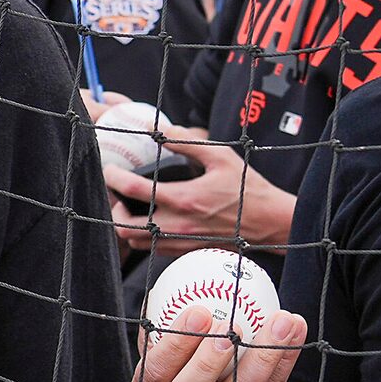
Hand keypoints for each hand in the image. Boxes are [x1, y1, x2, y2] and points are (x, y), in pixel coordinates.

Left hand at [105, 126, 297, 252]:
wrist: (271, 222)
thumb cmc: (248, 189)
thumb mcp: (221, 157)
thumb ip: (189, 143)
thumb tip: (162, 131)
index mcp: (184, 199)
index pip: (136, 191)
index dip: (115, 178)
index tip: (109, 169)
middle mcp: (178, 225)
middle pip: (126, 227)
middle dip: (113, 210)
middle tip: (115, 195)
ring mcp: (181, 241)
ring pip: (136, 242)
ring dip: (125, 225)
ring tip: (128, 208)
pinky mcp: (187, 250)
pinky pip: (153, 249)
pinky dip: (142, 237)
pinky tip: (149, 220)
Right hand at [135, 303, 308, 381]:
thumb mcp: (163, 380)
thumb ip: (163, 344)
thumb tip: (162, 293)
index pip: (156, 372)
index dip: (176, 344)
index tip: (198, 310)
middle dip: (209, 358)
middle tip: (230, 324)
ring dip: (263, 357)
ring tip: (282, 322)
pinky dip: (284, 363)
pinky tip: (295, 333)